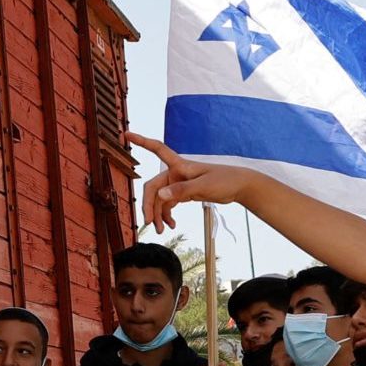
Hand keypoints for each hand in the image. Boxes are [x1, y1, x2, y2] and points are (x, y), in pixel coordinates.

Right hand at [126, 131, 256, 233]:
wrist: (239, 187)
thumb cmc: (224, 180)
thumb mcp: (204, 186)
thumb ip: (182, 190)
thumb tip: (161, 195)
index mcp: (179, 165)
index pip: (157, 149)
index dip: (141, 141)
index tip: (127, 135)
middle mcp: (175, 173)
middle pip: (153, 187)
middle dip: (149, 205)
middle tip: (149, 223)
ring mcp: (178, 184)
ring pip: (159, 199)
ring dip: (157, 214)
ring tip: (161, 230)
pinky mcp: (184, 193)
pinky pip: (168, 204)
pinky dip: (167, 215)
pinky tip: (170, 225)